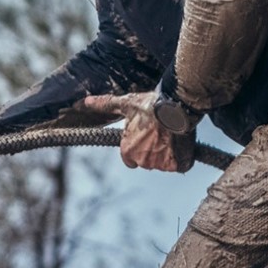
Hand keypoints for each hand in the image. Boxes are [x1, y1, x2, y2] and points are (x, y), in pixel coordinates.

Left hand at [79, 93, 197, 172]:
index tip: (144, 139)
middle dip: (152, 151)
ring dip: (167, 154)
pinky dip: (181, 157)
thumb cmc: (150, 105)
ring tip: (171, 136)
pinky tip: (181, 143)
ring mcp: (160, 164)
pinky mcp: (176, 164)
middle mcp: (142, 160)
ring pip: (163, 163)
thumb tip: (86, 102)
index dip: (136, 149)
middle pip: (146, 161)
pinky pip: (179, 165)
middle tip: (160, 134)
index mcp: (128, 150)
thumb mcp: (126, 104)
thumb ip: (106, 105)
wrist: (176, 107)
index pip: (129, 160)